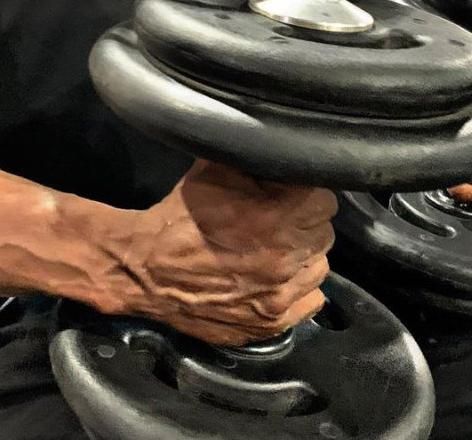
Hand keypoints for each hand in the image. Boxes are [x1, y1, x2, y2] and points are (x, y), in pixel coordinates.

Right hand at [116, 160, 335, 346]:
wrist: (147, 269)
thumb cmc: (180, 217)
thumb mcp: (213, 169)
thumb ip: (254, 158)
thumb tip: (280, 146)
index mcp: (274, 219)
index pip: (324, 199)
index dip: (306, 191)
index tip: (291, 192)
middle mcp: (284, 261)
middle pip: (324, 232)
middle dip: (304, 221)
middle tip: (279, 216)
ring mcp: (280, 298)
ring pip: (319, 266)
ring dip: (302, 254)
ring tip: (275, 246)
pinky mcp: (272, 324)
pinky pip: (311, 300)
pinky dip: (297, 287)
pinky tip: (275, 275)